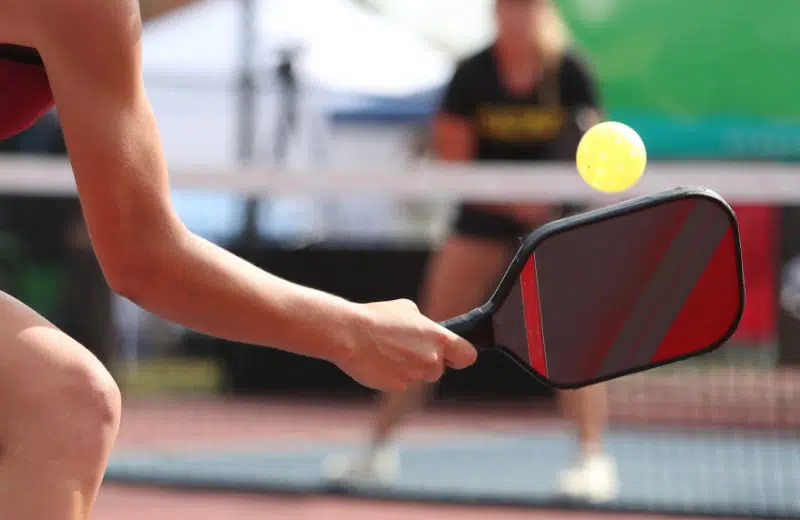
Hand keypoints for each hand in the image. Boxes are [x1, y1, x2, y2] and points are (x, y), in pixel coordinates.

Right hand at [335, 299, 476, 391]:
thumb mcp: (407, 310)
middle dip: (425, 363)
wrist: (349, 334)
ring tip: (387, 352)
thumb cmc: (377, 318)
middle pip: (438, 370)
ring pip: (418, 377)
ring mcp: (415, 375)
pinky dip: (393, 376)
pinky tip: (379, 361)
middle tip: (404, 349)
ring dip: (408, 369)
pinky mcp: (398, 387)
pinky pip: (401, 383)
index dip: (460, 357)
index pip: (467, 356)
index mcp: (437, 338)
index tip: (453, 357)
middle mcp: (431, 359)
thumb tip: (428, 332)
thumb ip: (425, 325)